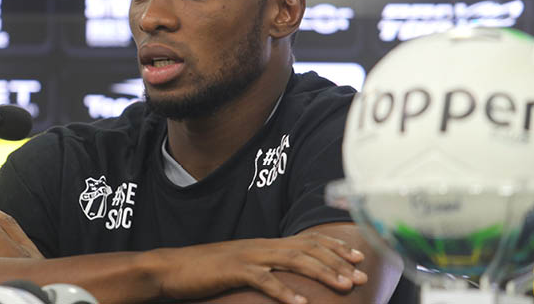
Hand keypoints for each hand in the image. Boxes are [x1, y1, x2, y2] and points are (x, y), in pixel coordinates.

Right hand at [147, 232, 366, 303]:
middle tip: (360, 275)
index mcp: (265, 245)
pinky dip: (284, 292)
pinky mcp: (233, 270)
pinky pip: (264, 281)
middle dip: (337, 261)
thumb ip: (265, 268)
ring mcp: (248, 257)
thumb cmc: (207, 271)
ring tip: (342, 286)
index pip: (306, 240)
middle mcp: (261, 246)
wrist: (173, 268)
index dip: (333, 247)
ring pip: (293, 260)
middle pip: (307, 249)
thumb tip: (287, 279)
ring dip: (321, 273)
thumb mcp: (242, 266)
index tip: (357, 256)